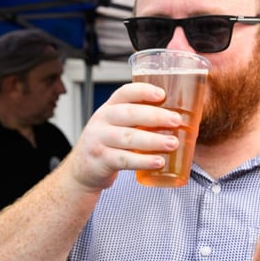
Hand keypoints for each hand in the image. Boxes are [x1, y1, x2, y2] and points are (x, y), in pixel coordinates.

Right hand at [63, 82, 182, 191]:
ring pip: (128, 137)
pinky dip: (143, 161)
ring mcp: (100, 140)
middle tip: (176, 121)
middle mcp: (102, 120)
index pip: (124, 93)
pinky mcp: (101, 160)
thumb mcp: (117, 125)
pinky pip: (124, 159)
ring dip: (154, 140)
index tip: (162, 94)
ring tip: (173, 143)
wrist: (82, 169)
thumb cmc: (108, 144)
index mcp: (109, 108)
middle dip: (155, 116)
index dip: (143, 91)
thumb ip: (139, 119)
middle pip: (129, 114)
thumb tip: (177, 118)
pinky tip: (159, 162)